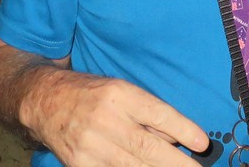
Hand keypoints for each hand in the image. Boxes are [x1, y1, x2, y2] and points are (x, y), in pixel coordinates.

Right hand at [24, 69, 208, 165]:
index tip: (201, 143)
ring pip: (132, 166)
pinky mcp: (80, 164)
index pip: (157, 113)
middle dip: (177, 162)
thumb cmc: (91, 94)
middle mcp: (105, 119)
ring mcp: (90, 145)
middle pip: (148, 146)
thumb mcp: (120, 89)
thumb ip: (147, 113)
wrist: (46, 102)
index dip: (182, 129)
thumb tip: (177, 140)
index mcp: (119, 94)